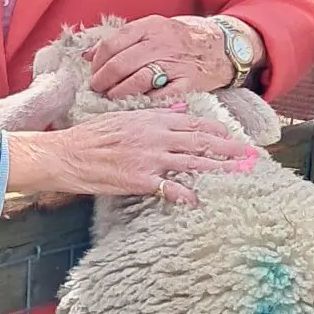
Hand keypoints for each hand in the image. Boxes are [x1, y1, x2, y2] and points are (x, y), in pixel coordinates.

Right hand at [9, 111, 257, 207]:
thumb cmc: (87, 137)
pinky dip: (185, 195)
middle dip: (227, 147)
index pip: (190, 122)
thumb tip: (175, 111)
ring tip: (238, 173)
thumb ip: (149, 116)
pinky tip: (198, 202)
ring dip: (218, 168)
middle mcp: (154, 136)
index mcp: (149, 120)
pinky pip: (169, 188)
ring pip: (192, 162)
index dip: (214, 129)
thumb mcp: (120, 118)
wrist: (64, 154)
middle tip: (249, 154)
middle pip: (198, 141)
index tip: (231, 134)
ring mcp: (148, 158)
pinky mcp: (139, 179)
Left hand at [87, 15, 233, 98]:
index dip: (97, 61)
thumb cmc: (181, 39)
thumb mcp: (152, 29)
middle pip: (121, 63)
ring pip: (137, 80)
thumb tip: (87, 55)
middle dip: (103, 80)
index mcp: (150, 26)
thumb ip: (121, 40)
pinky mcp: (188, 82)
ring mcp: (175, 63)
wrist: (223, 46)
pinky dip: (144, 102)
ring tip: (111, 97)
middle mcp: (161, 43)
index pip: (112, 43)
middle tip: (97, 89)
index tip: (93, 72)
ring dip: (118, 93)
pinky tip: (135, 105)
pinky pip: (160, 96)